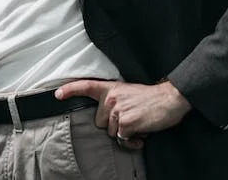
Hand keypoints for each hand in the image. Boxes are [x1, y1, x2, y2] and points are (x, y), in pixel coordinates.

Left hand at [54, 79, 191, 150]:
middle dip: (113, 125)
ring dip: (124, 133)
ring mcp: (117, 110)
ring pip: (111, 132)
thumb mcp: (128, 92)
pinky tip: (142, 134)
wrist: (170, 98)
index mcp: (110, 88)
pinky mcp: (126, 123)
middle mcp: (110, 98)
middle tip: (131, 119)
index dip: (70, 90)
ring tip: (138, 125)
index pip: (85, 86)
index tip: (57, 95)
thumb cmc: (150, 98)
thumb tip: (107, 118)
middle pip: (100, 122)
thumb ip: (114, 101)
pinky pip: (122, 139)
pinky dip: (132, 141)